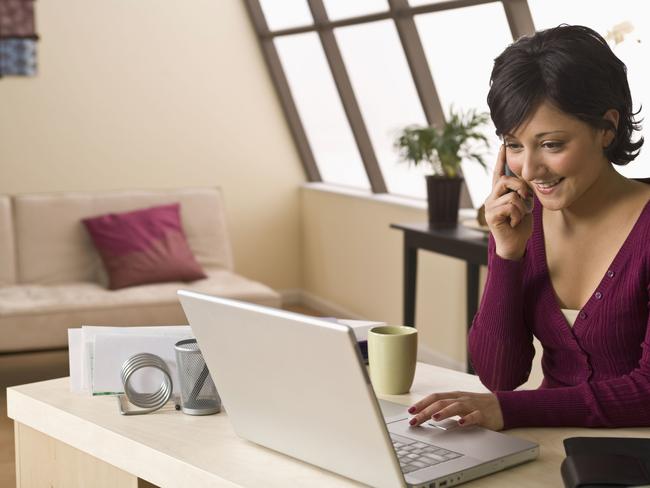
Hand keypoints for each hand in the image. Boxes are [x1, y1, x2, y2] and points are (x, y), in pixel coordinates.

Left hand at [407, 391, 503, 430]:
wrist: (502, 406)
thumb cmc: (476, 406)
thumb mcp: (458, 404)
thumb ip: (444, 408)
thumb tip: (424, 415)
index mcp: (453, 396)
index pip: (434, 397)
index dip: (422, 403)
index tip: (410, 412)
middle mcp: (461, 399)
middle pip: (441, 402)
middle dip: (426, 411)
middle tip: (414, 420)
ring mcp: (472, 405)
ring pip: (456, 406)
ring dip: (444, 412)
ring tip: (434, 418)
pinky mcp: (483, 414)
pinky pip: (475, 416)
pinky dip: (467, 419)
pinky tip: (461, 424)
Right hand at [484, 144, 532, 260]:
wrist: (514, 245)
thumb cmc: (520, 225)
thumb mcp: (524, 205)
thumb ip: (522, 193)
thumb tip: (527, 182)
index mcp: (499, 194)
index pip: (498, 173)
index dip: (500, 160)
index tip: (502, 146)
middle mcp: (491, 197)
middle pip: (506, 180)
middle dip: (521, 187)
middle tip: (527, 198)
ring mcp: (490, 206)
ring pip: (511, 195)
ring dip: (523, 206)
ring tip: (521, 215)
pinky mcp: (491, 215)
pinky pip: (510, 206)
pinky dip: (518, 215)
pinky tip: (515, 222)